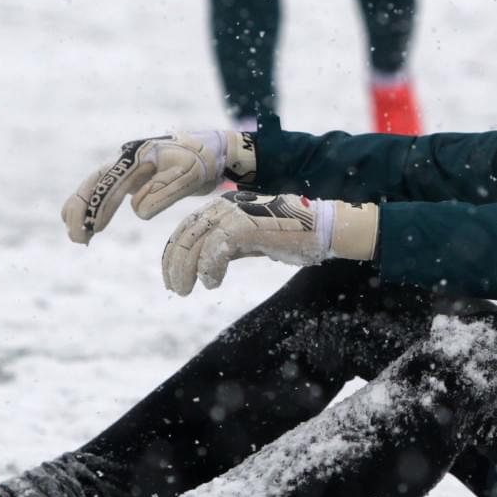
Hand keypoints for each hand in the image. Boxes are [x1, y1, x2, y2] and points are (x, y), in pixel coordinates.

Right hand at [61, 130, 255, 242]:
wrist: (214, 150)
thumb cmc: (203, 161)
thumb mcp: (190, 177)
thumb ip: (163, 193)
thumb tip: (136, 211)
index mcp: (137, 156)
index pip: (108, 184)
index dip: (97, 208)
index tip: (90, 230)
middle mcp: (127, 159)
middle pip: (93, 183)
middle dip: (81, 211)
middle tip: (78, 239)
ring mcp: (128, 168)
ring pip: (96, 188)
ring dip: (85, 210)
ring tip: (80, 237)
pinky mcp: (134, 177)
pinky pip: (107, 192)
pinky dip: (97, 208)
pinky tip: (93, 226)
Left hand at [161, 192, 379, 295]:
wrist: (323, 229)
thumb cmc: (292, 236)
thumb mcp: (252, 241)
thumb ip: (229, 246)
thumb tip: (205, 263)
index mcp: (224, 206)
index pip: (187, 229)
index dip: (174, 255)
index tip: (172, 278)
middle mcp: (225, 205)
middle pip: (185, 235)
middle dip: (174, 264)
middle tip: (176, 289)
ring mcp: (235, 214)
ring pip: (194, 243)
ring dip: (186, 270)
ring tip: (186, 290)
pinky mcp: (246, 227)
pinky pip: (214, 250)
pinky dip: (208, 269)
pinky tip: (212, 283)